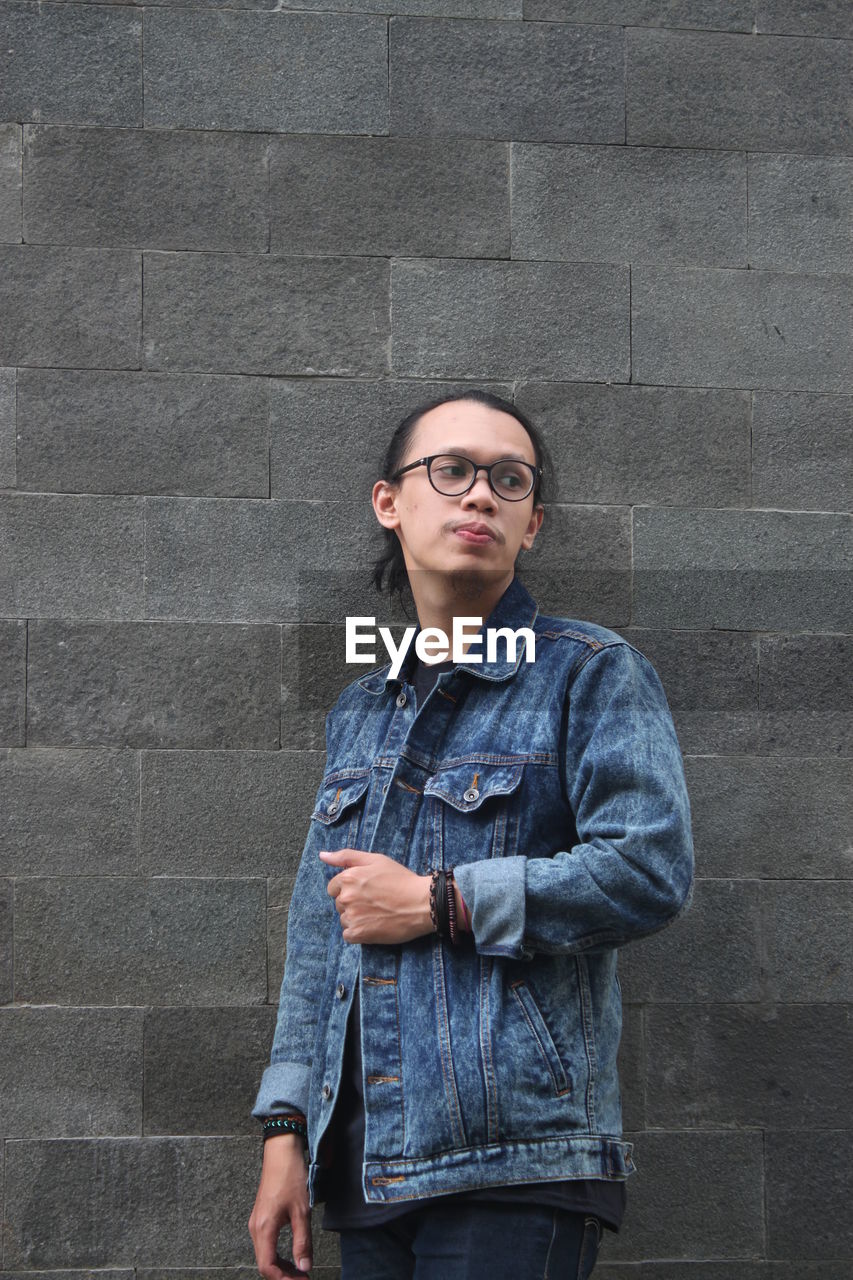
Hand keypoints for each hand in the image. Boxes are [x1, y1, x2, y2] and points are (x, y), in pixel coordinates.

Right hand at [248, 1134, 312, 1277]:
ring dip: (281, 1267)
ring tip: (300, 1271)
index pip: (268, 1267)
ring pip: (265, 1255)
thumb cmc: (291, 1177)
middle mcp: (255, 1228)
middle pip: (265, 1264)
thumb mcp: (302, 1210)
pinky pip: (266, 1244)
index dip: (284, 1279)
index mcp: (264, 1229)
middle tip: (304, 1278)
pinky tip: (291, 1255)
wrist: (281, 1150)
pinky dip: (277, 1255)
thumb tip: (304, 1268)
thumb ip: (302, 1242)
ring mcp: (256, 1222)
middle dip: (283, 1276)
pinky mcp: (261, 1217)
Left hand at [319, 848, 432, 943]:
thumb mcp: (375, 860)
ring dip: (356, 918)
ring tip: (377, 913)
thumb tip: (322, 855)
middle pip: (339, 903)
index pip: (333, 887)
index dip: (349, 888)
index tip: (366, 890)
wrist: (422, 903)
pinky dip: (358, 932)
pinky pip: (348, 935)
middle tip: (375, 901)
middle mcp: (346, 897)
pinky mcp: (359, 934)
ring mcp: (352, 917)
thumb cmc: (401, 879)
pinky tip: (373, 925)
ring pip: (344, 919)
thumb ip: (346, 856)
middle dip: (353, 902)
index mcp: (348, 878)